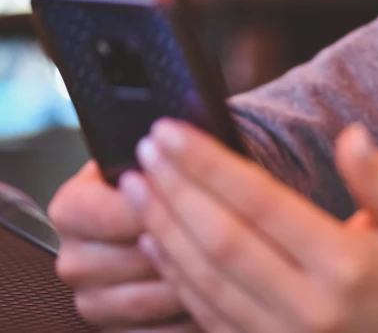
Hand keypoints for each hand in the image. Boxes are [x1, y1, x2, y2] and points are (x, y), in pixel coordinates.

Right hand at [49, 161, 200, 331]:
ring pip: (141, 300)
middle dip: (174, 249)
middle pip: (123, 261)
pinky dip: (184, 318)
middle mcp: (73, 255)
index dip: (155, 206)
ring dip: (184, 285)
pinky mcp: (114, 328)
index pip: (104, 212)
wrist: (164, 213)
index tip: (192, 198)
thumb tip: (185, 146)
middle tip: (216, 236)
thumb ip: (164, 161)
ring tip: (222, 266)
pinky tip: (214, 297)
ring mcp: (91, 296)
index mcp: (72, 206)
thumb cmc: (166, 184)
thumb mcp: (159, 160)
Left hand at [119, 120, 377, 332]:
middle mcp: (308, 305)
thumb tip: (353, 136)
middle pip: (222, 239)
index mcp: (345, 265)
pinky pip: (203, 310)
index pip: (263, 203)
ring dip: (163, 226)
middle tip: (145, 149)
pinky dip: (172, 271)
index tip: (173, 131)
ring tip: (136, 184)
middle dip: (176, 189)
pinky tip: (153, 235)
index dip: (211, 164)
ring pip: (204, 277)